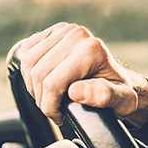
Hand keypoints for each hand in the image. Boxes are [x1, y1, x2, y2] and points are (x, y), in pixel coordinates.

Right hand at [20, 23, 147, 125]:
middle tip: (53, 109)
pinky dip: (28, 71)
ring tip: (48, 97)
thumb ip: (103, 96)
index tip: (60, 117)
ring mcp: (64, 30)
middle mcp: (77, 34)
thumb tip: (75, 91)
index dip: (50, 107)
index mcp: (91, 49)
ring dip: (32, 86)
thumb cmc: (118, 92)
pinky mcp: (53, 31)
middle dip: (41, 99)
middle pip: (38, 74)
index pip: (53, 83)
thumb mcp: (121, 101)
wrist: (116, 79)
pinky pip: (26, 51)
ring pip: (28, 63)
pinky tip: (43, 81)